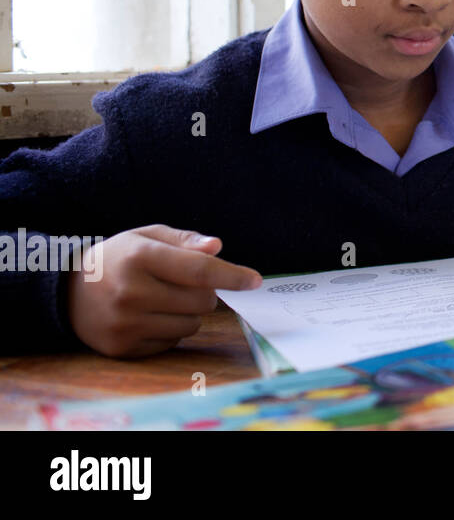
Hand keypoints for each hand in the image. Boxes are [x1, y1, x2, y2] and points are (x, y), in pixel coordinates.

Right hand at [67, 225, 261, 357]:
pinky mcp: (122, 347)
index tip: (255, 280)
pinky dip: (170, 330)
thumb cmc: (120, 258)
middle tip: (183, 283)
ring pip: (191, 324)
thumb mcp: (147, 237)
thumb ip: (185, 240)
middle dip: (205, 292)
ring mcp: (125, 323)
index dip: (231, 275)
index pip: (198, 270)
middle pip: (202, 301)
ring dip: (188, 312)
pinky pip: (172, 342)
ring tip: (162, 299)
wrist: (68, 292)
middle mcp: (131, 292)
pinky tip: (149, 316)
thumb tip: (217, 248)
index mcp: (140, 258)